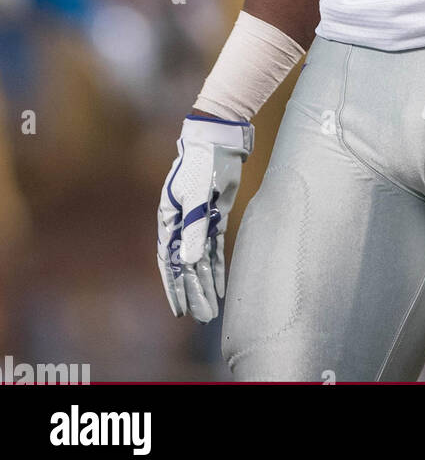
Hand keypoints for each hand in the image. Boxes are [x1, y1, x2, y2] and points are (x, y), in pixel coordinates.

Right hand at [157, 114, 253, 321]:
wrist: (217, 141)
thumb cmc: (202, 166)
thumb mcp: (198, 197)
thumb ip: (194, 228)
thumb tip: (188, 262)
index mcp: (169, 221)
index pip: (169, 262)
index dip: (174, 287)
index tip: (180, 310)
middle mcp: (180, 226)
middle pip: (185, 266)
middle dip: (193, 292)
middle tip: (202, 318)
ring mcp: (197, 223)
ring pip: (200, 261)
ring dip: (205, 284)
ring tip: (212, 309)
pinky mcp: (214, 218)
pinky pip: (214, 249)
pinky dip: (217, 268)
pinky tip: (220, 286)